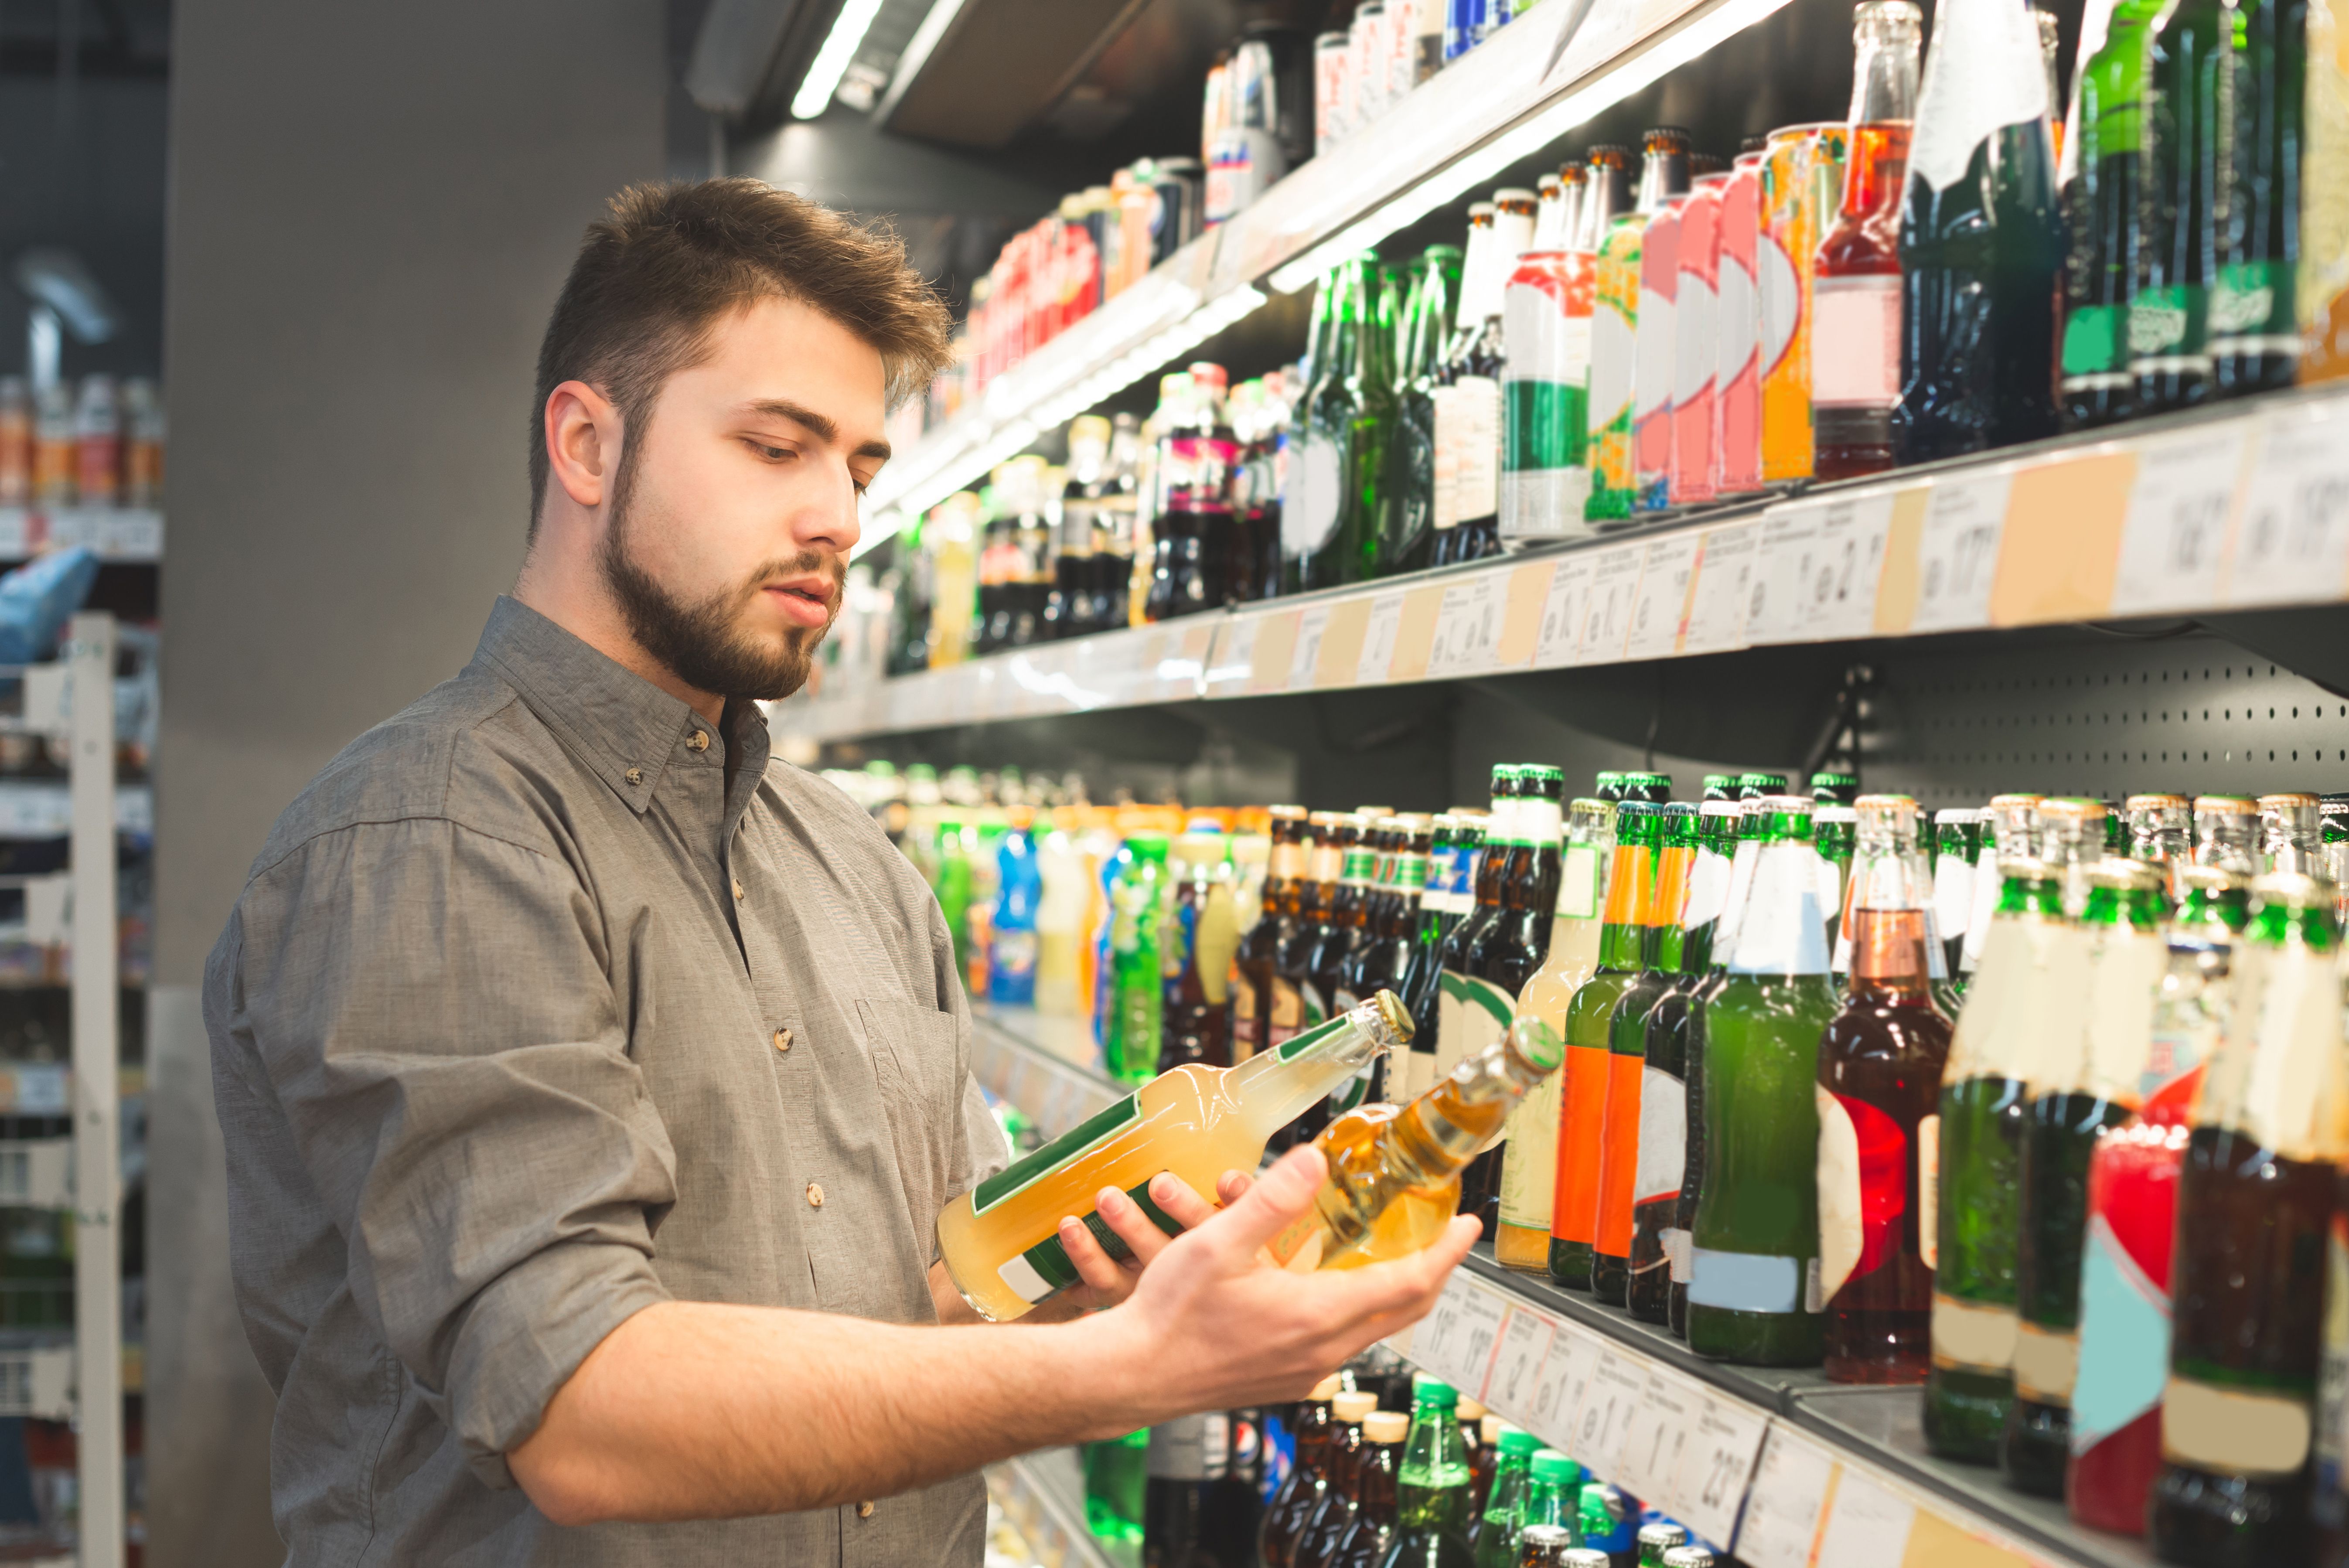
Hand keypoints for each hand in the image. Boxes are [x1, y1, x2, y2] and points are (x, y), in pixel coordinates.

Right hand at [1082, 1145, 1477, 1424]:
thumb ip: (1271, 1199)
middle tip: (1445, 1237)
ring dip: (1392, 1291)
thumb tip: (1314, 1160)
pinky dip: (1356, 1311)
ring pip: (1373, 1329)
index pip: (1410, 1284)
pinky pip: (1342, 1343)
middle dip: (1431, 1271)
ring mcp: (1305, 1372)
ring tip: (1395, 1254)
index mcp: (1317, 1316)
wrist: (1133, 1375)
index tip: (1468, 1226)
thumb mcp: (1217, 1244)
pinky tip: (1335, 1288)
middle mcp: (1322, 1352)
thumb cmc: (1170, 1316)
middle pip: (1403, 1311)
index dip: (1446, 1253)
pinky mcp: (1286, 1379)